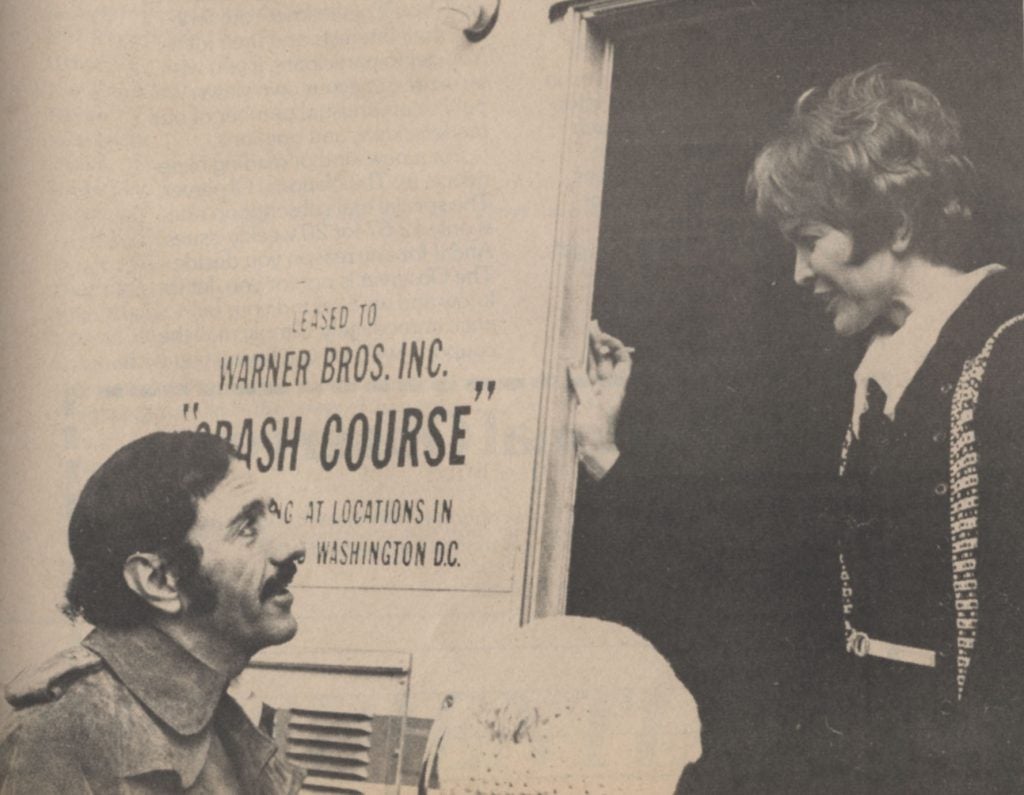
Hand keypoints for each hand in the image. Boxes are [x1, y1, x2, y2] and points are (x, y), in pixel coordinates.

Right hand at [568, 320, 632, 479]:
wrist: (594, 453)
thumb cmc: (596, 431)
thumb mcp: (588, 405)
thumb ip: (581, 383)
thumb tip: (573, 363)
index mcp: (615, 387)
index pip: (623, 361)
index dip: (616, 346)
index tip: (603, 337)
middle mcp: (607, 388)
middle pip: (605, 360)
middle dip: (598, 343)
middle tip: (589, 325)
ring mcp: (596, 393)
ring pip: (592, 368)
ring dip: (586, 352)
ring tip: (579, 334)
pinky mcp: (586, 400)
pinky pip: (582, 380)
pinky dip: (577, 369)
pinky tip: (569, 359)